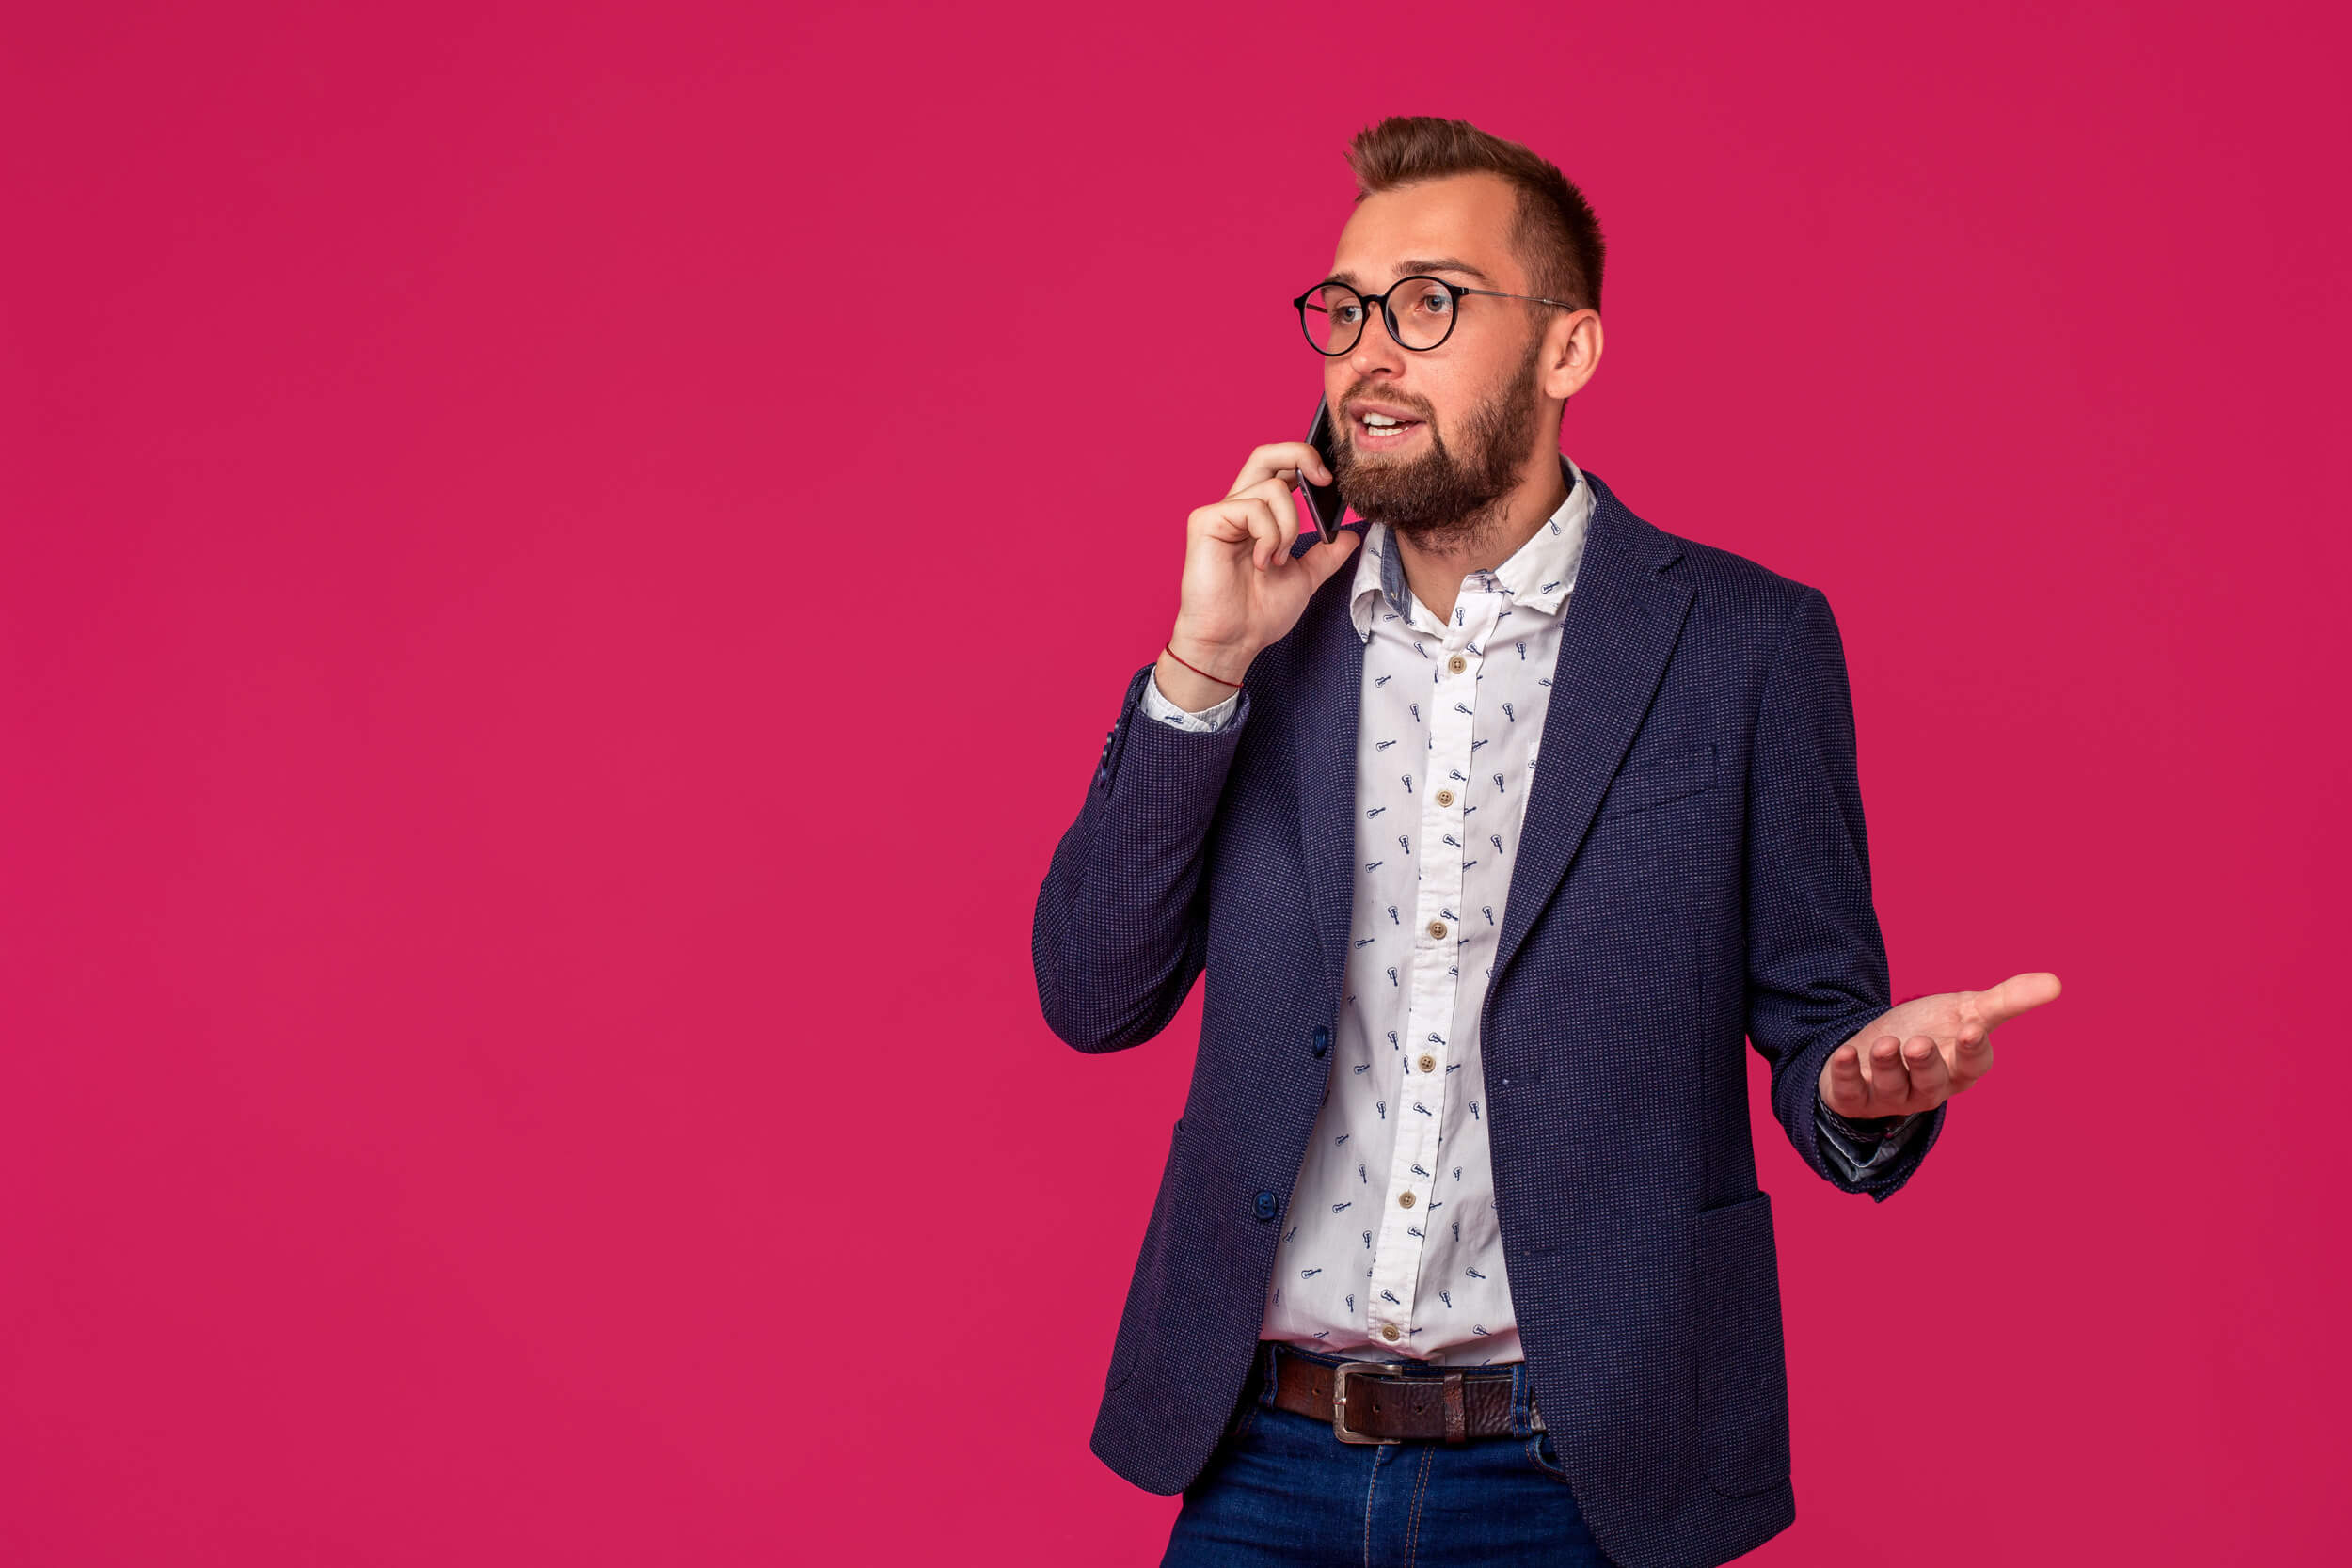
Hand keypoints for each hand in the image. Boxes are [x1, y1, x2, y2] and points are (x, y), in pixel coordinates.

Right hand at [1163, 442, 1362, 689]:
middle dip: (1301, 455)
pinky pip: (1253, 508)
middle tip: (1324, 481)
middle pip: (1267, 454)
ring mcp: (1220, 513)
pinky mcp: (1206, 521)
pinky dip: (1269, 536)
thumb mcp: (1305, 578)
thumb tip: (1351, 533)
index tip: (1332, 482)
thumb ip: (1326, 554)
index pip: (1280, 468)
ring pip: (1272, 488)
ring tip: (1278, 560)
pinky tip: (1262, 563)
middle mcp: (1238, 507)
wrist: (1233, 641)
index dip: (1307, 461)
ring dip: (1288, 527)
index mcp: (1258, 516)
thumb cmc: (1258, 614)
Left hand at [1817, 972, 2060, 1118]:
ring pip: (1892, 1088)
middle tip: (1920, 1044)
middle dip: (1926, 1064)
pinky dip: (1846, 1073)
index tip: (1973, 1028)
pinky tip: (1843, 1054)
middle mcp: (1928, 1087)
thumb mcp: (1966, 1011)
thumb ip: (2007, 1000)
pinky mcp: (1855, 1096)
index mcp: (1960, 1068)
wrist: (1876, 1047)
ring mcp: (1891, 1095)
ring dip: (1887, 1066)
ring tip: (1884, 1044)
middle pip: (1932, 1082)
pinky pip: (1850, 1091)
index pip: (1973, 1066)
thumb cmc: (1931, 1030)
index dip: (1974, 1050)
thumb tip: (2057, 982)